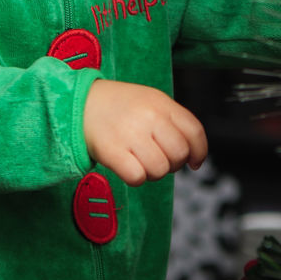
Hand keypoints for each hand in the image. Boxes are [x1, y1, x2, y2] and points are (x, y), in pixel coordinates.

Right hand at [83, 79, 207, 185]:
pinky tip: (128, 166)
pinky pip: (138, 177)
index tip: (195, 162)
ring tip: (140, 161)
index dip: (200, 151)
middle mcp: (149, 116)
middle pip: (179, 153)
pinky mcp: (112, 151)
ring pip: (160, 169)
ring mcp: (131, 133)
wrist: (81, 104)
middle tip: (160, 160)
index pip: (194, 131)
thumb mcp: (150, 102)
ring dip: (153, 172)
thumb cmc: (120, 107)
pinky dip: (135, 178)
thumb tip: (193, 154)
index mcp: (162, 103)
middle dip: (174, 164)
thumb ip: (172, 121)